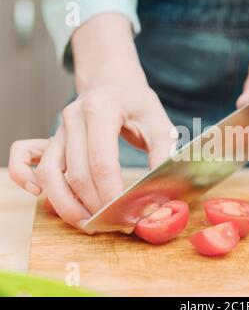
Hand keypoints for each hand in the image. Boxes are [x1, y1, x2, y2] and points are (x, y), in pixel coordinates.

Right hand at [9, 86, 175, 229]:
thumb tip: (160, 191)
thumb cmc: (138, 107)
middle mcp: (73, 117)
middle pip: (76, 172)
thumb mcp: (160, 124)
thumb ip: (163, 155)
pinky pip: (24, 156)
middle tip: (114, 223)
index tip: (124, 214)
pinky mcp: (50, 137)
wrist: (116, 86)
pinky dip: (24, 176)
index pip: (101, 160)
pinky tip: (39, 195)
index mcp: (102, 109)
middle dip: (94, 204)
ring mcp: (59, 128)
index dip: (111, 192)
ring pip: (49, 173)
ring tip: (88, 223)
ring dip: (65, 204)